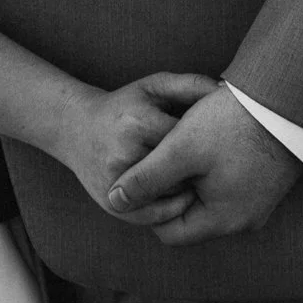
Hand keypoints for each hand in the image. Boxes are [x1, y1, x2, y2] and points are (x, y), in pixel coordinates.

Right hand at [62, 72, 220, 222]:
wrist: (76, 128)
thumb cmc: (125, 105)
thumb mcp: (154, 87)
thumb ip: (191, 85)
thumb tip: (227, 93)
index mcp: (139, 124)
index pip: (189, 142)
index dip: (210, 146)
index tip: (222, 146)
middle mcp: (125, 155)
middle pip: (182, 173)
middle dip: (202, 173)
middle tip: (220, 171)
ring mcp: (116, 183)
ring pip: (169, 198)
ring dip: (190, 194)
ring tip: (204, 186)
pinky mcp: (111, 203)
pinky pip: (151, 217)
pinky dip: (170, 211)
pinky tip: (181, 200)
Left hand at [105, 84, 302, 244]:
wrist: (289, 100)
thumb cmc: (233, 123)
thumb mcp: (180, 148)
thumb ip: (146, 178)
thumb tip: (115, 201)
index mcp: (223, 220)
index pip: (169, 232)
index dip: (151, 204)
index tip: (149, 171)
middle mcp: (245, 220)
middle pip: (190, 215)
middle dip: (174, 187)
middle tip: (166, 153)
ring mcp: (259, 203)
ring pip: (209, 198)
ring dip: (194, 175)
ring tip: (189, 142)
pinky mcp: (267, 185)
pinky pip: (229, 185)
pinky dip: (214, 168)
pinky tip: (212, 139)